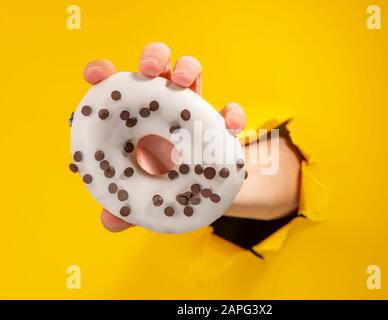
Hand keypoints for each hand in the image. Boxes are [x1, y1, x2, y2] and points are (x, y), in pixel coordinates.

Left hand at [83, 42, 245, 231]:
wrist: (205, 194)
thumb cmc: (165, 186)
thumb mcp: (143, 197)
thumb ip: (125, 205)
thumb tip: (109, 221)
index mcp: (136, 117)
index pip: (117, 87)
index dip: (105, 75)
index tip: (96, 75)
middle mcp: (163, 105)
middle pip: (157, 66)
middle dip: (153, 58)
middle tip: (147, 70)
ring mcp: (194, 109)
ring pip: (192, 72)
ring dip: (188, 68)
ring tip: (183, 82)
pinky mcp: (221, 123)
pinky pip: (230, 110)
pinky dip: (232, 113)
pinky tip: (230, 126)